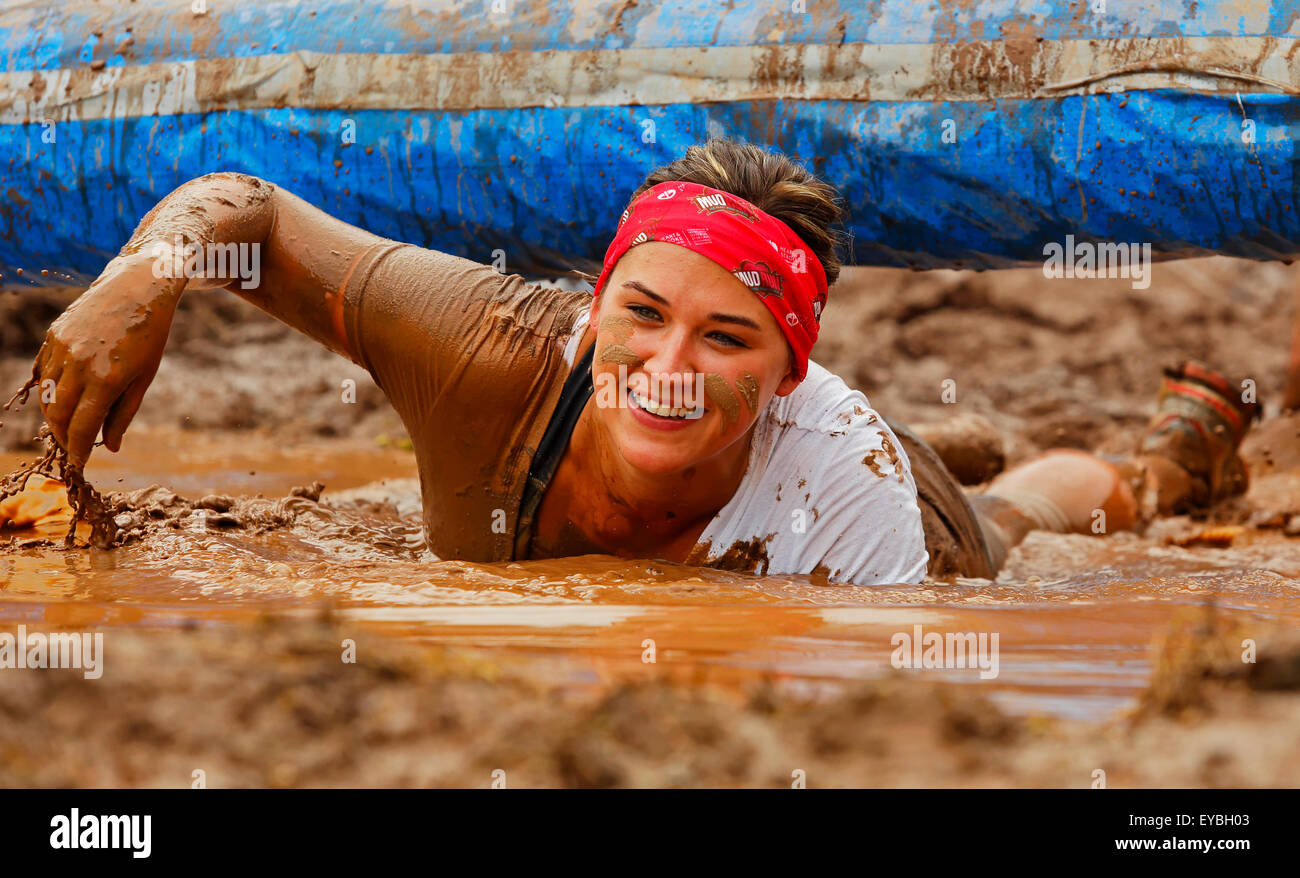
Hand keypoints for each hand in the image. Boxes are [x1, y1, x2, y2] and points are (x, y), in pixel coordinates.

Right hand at [33, 253, 184, 465]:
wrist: (137, 288)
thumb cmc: (149, 336)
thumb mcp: (144, 378)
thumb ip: (124, 414)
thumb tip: (111, 447)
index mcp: (106, 379)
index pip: (82, 428)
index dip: (79, 451)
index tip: (80, 464)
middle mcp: (79, 364)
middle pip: (58, 416)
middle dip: (64, 438)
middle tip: (74, 448)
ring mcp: (62, 348)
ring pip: (46, 396)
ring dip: (54, 416)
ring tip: (69, 426)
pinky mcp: (53, 335)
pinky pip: (43, 372)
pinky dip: (49, 390)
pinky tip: (63, 399)